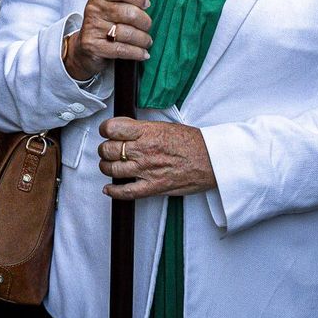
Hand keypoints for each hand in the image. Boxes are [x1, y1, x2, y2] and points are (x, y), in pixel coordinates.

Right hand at [64, 0, 161, 81]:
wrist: (87, 50)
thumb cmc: (109, 24)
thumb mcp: (122, 4)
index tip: (146, 4)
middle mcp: (94, 9)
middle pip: (129, 12)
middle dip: (144, 22)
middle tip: (146, 27)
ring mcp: (92, 28)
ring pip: (127, 33)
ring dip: (143, 40)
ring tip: (146, 41)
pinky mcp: (93, 46)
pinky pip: (122, 49)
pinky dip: (137, 52)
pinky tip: (142, 53)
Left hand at [97, 118, 215, 199]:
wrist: (212, 160)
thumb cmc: (193, 143)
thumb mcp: (166, 126)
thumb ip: (144, 129)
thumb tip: (127, 131)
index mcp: (147, 132)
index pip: (112, 128)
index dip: (106, 129)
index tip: (107, 131)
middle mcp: (144, 150)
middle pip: (108, 149)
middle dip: (105, 149)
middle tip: (109, 149)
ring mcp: (146, 170)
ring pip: (112, 169)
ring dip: (107, 167)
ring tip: (111, 165)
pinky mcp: (152, 187)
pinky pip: (126, 192)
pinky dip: (114, 191)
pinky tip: (109, 188)